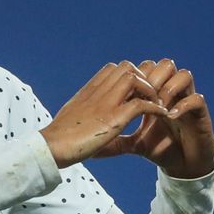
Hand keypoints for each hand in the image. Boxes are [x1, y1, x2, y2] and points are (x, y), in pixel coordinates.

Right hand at [40, 61, 168, 168]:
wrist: (51, 146)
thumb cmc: (59, 138)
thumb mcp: (73, 120)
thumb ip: (85, 114)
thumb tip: (88, 121)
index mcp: (89, 91)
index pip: (112, 69)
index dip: (130, 76)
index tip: (137, 92)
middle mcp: (98, 92)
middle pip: (126, 67)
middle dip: (144, 78)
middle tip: (150, 97)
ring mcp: (106, 104)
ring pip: (134, 78)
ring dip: (151, 90)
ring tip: (157, 104)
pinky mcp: (113, 119)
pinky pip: (141, 104)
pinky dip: (156, 108)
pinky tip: (162, 116)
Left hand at [95, 59, 213, 178]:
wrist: (184, 166)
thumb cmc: (159, 149)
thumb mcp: (132, 144)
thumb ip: (115, 139)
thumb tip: (91, 144)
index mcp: (154, 95)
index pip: (146, 68)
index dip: (136, 75)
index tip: (125, 93)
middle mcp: (172, 93)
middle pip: (164, 65)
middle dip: (151, 77)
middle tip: (141, 96)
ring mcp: (187, 101)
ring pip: (183, 75)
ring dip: (168, 88)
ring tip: (157, 106)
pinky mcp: (201, 114)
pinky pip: (198, 99)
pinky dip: (183, 105)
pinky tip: (169, 117)